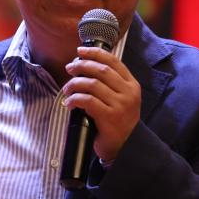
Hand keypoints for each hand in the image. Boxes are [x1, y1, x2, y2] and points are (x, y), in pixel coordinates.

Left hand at [62, 46, 140, 163]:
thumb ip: (110, 83)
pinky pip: (87, 101)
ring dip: (75, 84)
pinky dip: (75, 99)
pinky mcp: (109, 117)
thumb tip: (84, 66)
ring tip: (67, 89)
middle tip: (69, 69)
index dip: (95, 53)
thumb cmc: (119, 121)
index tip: (80, 51)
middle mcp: (128, 93)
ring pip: (92, 84)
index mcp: (132, 85)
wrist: (126, 146)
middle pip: (101, 70)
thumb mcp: (122, 99)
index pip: (113, 61)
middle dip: (82, 66)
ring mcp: (120, 105)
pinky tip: (68, 104)